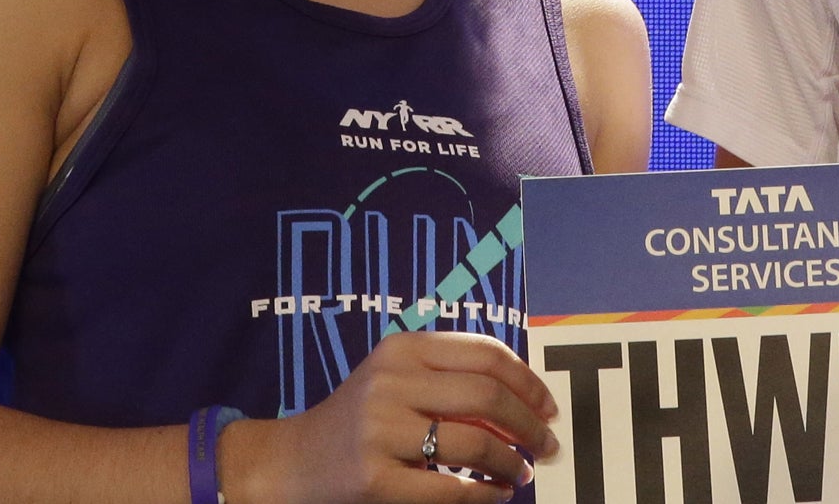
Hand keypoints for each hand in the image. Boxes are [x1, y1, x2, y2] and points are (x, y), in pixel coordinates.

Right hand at [218, 332, 560, 503]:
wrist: (290, 464)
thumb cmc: (357, 421)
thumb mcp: (395, 381)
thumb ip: (449, 379)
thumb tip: (527, 403)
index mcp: (401, 349)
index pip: (485, 354)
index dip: (528, 382)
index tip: (548, 406)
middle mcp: (389, 383)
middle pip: (487, 396)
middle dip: (529, 424)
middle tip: (546, 445)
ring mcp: (379, 431)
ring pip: (475, 443)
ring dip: (511, 462)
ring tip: (519, 473)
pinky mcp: (374, 479)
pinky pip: (450, 489)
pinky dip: (485, 494)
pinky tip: (494, 495)